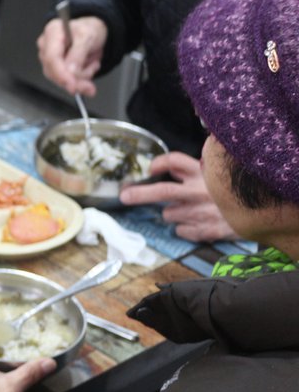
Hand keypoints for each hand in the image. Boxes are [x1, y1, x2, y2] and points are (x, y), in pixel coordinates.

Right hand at [37, 15, 107, 96]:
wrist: (95, 32)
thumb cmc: (89, 29)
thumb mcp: (88, 36)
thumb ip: (78, 53)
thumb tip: (70, 71)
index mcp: (52, 33)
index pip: (51, 58)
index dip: (61, 74)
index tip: (73, 85)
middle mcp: (47, 47)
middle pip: (53, 72)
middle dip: (74, 80)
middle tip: (89, 86)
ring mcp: (51, 59)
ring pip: (60, 80)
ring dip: (80, 78)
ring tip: (93, 66)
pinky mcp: (57, 69)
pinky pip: (67, 81)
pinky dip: (81, 79)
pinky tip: (89, 68)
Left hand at [119, 152, 236, 241]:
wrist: (266, 213)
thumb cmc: (239, 190)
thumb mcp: (223, 171)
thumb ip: (200, 165)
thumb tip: (178, 160)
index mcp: (203, 173)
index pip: (174, 161)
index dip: (158, 163)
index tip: (150, 168)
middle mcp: (199, 191)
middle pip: (161, 191)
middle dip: (139, 194)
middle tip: (125, 196)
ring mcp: (202, 213)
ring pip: (169, 214)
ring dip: (173, 213)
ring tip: (191, 210)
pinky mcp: (207, 231)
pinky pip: (182, 231)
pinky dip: (185, 228)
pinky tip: (197, 222)